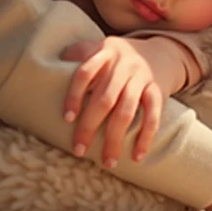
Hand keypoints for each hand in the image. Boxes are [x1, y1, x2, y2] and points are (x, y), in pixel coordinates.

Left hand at [60, 35, 184, 167]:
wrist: (162, 52)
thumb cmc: (120, 58)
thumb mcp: (101, 48)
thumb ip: (80, 54)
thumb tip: (49, 68)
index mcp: (104, 52)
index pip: (85, 73)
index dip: (74, 96)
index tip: (67, 119)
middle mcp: (123, 63)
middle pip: (104, 98)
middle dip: (89, 127)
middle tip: (79, 150)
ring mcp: (142, 77)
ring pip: (126, 111)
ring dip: (115, 139)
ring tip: (108, 162)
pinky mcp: (158, 91)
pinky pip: (153, 116)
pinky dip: (145, 137)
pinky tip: (136, 156)